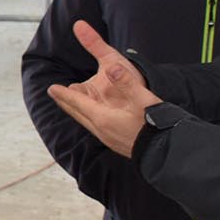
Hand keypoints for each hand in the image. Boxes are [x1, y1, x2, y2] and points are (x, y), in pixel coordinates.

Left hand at [46, 19, 161, 157]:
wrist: (168, 151)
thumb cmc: (156, 125)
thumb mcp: (143, 99)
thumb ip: (127, 82)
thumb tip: (112, 67)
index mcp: (104, 118)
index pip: (78, 103)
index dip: (65, 94)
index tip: (51, 88)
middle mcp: (102, 130)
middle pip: (77, 113)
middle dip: (65, 102)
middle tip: (54, 94)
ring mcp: (108, 139)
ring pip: (85, 122)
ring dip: (75, 111)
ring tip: (70, 104)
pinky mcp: (116, 143)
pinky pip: (94, 127)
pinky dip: (87, 118)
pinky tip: (93, 118)